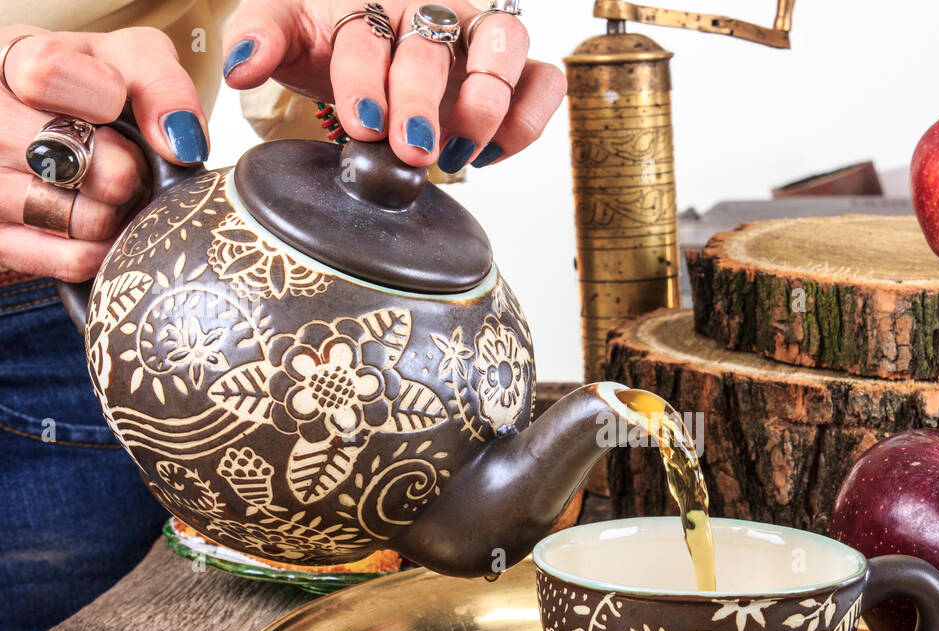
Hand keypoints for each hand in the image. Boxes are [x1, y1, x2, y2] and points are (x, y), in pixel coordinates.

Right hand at [0, 26, 207, 280]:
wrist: (70, 129)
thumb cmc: (97, 90)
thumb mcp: (129, 61)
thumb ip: (159, 83)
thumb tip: (180, 142)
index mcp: (8, 61)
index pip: (44, 73)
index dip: (100, 95)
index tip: (117, 104)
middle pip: (61, 156)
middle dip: (119, 165)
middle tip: (128, 161)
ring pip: (70, 215)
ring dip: (116, 210)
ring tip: (116, 191)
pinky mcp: (2, 242)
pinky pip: (71, 260)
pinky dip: (107, 248)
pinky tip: (109, 225)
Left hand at [222, 1, 565, 170]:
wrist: (364, 46)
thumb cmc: (330, 38)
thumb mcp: (284, 28)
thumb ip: (257, 38)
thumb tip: (238, 66)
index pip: (371, 35)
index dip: (366, 80)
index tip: (363, 124)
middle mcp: (433, 12)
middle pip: (438, 45)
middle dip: (423, 101)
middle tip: (410, 149)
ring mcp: (479, 38)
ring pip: (506, 46)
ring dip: (486, 105)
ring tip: (458, 153)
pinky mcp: (516, 70)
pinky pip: (546, 81)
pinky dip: (527, 119)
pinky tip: (489, 154)